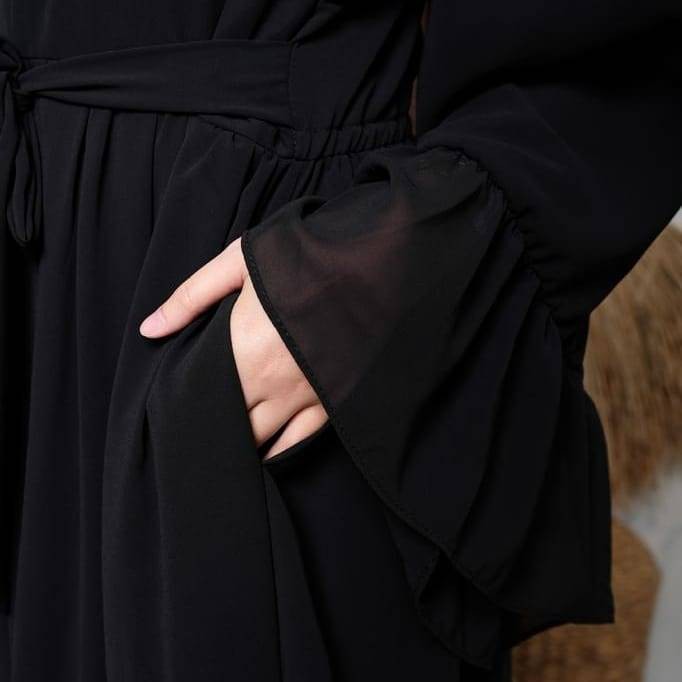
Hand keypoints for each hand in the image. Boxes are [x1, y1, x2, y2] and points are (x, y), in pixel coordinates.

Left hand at [139, 237, 327, 459]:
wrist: (374, 263)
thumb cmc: (303, 257)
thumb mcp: (239, 263)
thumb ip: (191, 296)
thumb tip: (149, 328)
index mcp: (242, 347)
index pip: (203, 397)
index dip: (186, 410)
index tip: (178, 414)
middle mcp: (270, 380)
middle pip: (231, 424)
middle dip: (214, 430)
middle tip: (201, 433)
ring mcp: (304, 394)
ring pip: (263, 439)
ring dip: (244, 445)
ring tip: (228, 449)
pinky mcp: (332, 399)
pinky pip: (302, 441)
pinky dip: (281, 452)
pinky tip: (267, 457)